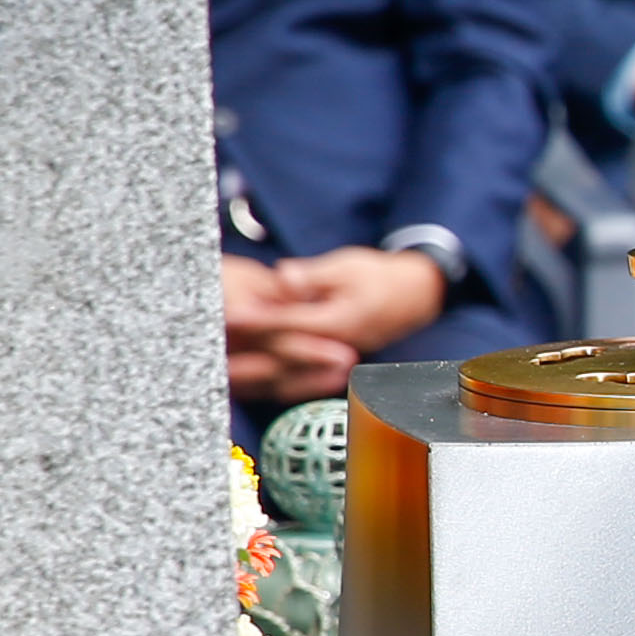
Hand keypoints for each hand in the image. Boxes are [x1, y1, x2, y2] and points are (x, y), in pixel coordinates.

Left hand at [224, 245, 448, 399]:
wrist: (417, 294)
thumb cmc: (382, 275)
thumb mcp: (348, 265)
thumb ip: (313, 275)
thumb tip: (284, 275)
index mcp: (340, 321)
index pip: (288, 322)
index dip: (255, 319)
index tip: (227, 315)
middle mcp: (338, 346)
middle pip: (284, 350)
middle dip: (248, 346)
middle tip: (217, 338)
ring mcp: (337, 357)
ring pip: (291, 365)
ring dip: (258, 362)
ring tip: (226, 358)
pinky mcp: (333, 360)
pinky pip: (302, 370)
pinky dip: (278, 369)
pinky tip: (254, 368)